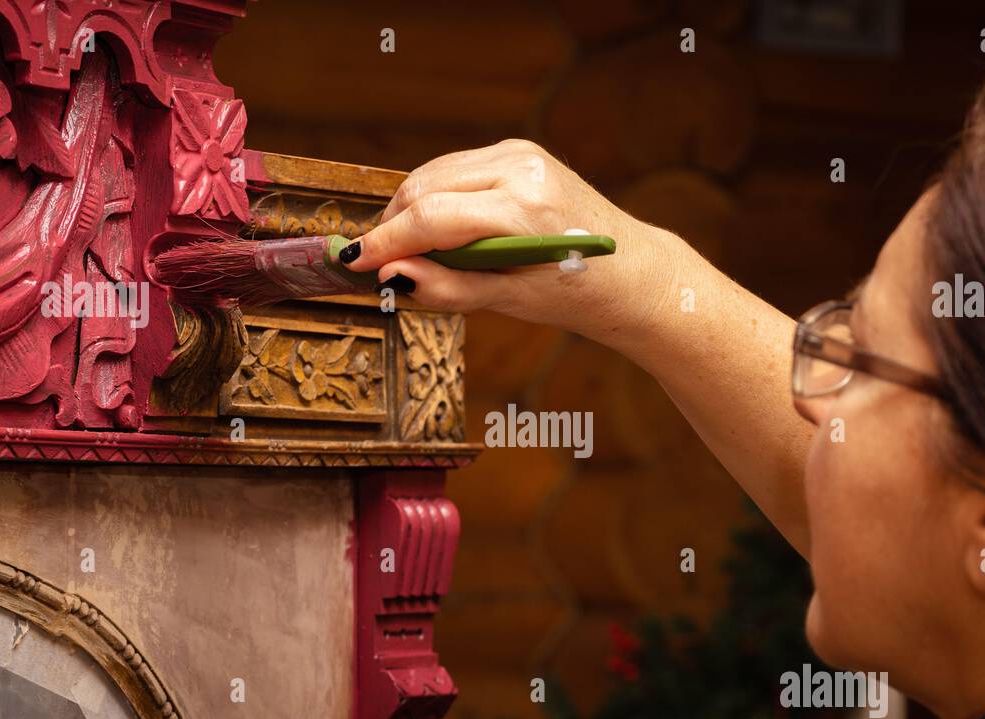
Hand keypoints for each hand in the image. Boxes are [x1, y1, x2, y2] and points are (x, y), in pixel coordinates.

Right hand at [341, 139, 679, 345]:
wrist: (630, 270)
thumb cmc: (575, 292)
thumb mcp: (512, 301)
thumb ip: (449, 287)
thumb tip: (392, 275)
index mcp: (524, 210)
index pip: (433, 217)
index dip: (386, 241)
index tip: (355, 263)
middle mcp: (521, 168)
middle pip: (424, 188)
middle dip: (392, 225)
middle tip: (377, 264)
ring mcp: (519, 153)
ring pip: (433, 174)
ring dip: (409, 210)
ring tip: (404, 251)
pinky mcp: (517, 150)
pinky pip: (454, 170)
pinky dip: (434, 198)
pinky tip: (434, 230)